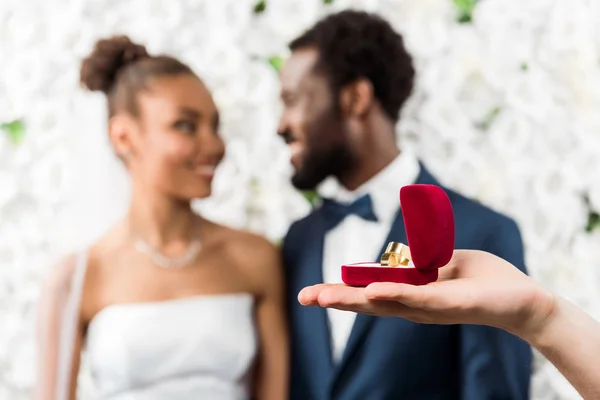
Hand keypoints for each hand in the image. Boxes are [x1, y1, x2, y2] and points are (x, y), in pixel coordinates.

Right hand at [298, 250, 555, 340]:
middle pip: (366, 303)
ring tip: (322, 296)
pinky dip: (393, 296)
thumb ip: (419, 259)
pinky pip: (417, 299)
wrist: (522, 299)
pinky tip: (372, 294)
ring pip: (384, 303)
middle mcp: (412, 304)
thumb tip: (397, 252)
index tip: (311, 293)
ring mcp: (428, 307)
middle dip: (334, 299)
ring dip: (352, 299)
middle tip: (302, 298)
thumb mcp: (445, 262)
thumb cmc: (482, 279)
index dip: (339, 292)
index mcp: (408, 293)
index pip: (367, 292)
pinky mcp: (448, 304)